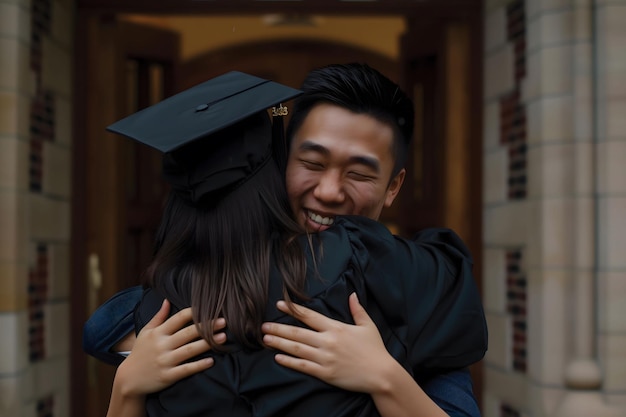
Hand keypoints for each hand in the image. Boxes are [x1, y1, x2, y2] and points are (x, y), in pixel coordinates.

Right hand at [114, 299, 225, 397]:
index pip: (179, 318)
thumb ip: (159, 317)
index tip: (210, 309)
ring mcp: (165, 361)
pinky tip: (211, 361)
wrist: (128, 379)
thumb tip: (168, 300)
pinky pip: (186, 370)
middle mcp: (162, 345)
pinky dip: (198, 365)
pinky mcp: (167, 376)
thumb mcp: (146, 332)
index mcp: (158, 332)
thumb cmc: (140, 353)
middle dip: (207, 326)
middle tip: (223, 321)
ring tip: (223, 338)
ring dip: (207, 343)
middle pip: (188, 333)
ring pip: (189, 350)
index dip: (195, 312)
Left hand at [261, 293, 396, 393]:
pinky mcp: (325, 373)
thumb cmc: (375, 350)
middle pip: (298, 332)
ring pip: (297, 348)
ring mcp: (325, 358)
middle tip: (263, 325)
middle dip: (279, 328)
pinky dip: (289, 361)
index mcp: (336, 328)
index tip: (279, 304)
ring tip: (265, 339)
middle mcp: (328, 341)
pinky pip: (303, 366)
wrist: (381, 374)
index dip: (293, 309)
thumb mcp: (368, 326)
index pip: (310, 316)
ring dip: (279, 343)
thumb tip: (352, 294)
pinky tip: (277, 357)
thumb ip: (357, 310)